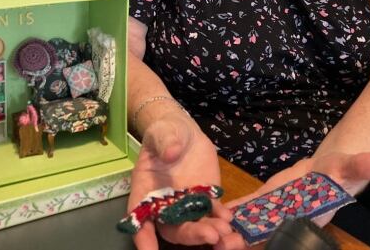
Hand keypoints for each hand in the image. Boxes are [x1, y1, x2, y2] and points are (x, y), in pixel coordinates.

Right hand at [128, 110, 232, 248]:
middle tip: (211, 235)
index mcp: (145, 192)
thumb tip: (171, 152)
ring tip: (224, 231)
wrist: (184, 131)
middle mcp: (165, 205)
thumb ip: (165, 142)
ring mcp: (186, 204)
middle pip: (173, 228)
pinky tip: (229, 217)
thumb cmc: (165, 132)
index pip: (140, 219)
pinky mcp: (206, 199)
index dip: (144, 237)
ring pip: (194, 225)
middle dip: (190, 235)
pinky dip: (220, 218)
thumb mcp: (162, 132)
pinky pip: (212, 213)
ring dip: (207, 231)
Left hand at [214, 151, 369, 249]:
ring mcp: (275, 210)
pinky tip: (214, 211)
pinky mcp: (266, 199)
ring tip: (207, 230)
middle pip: (263, 231)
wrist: (331, 169)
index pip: (286, 228)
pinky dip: (233, 211)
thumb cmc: (342, 169)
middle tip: (217, 242)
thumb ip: (366, 164)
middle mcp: (289, 217)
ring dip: (231, 228)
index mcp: (307, 213)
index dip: (268, 235)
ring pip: (250, 223)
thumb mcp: (352, 164)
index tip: (246, 241)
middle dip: (242, 239)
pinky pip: (248, 207)